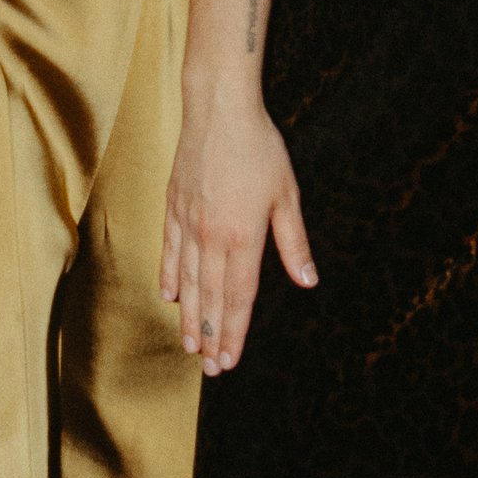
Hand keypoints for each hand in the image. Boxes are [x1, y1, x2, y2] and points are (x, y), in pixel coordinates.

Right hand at [160, 94, 316, 377]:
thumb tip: (307, 281)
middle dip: (211, 336)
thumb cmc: (259, 148)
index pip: (239, 298)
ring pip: (188, 282)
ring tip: (189, 346)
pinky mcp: (174, 207)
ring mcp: (188, 224)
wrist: (218, 109)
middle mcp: (211, 237)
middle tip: (210, 369)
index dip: (235, 332)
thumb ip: (293, 242)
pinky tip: (171, 297)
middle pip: (211, 298)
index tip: (230, 360)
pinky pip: (170, 251)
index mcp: (243, 237)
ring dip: (190, 317)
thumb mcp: (287, 195)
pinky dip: (171, 277)